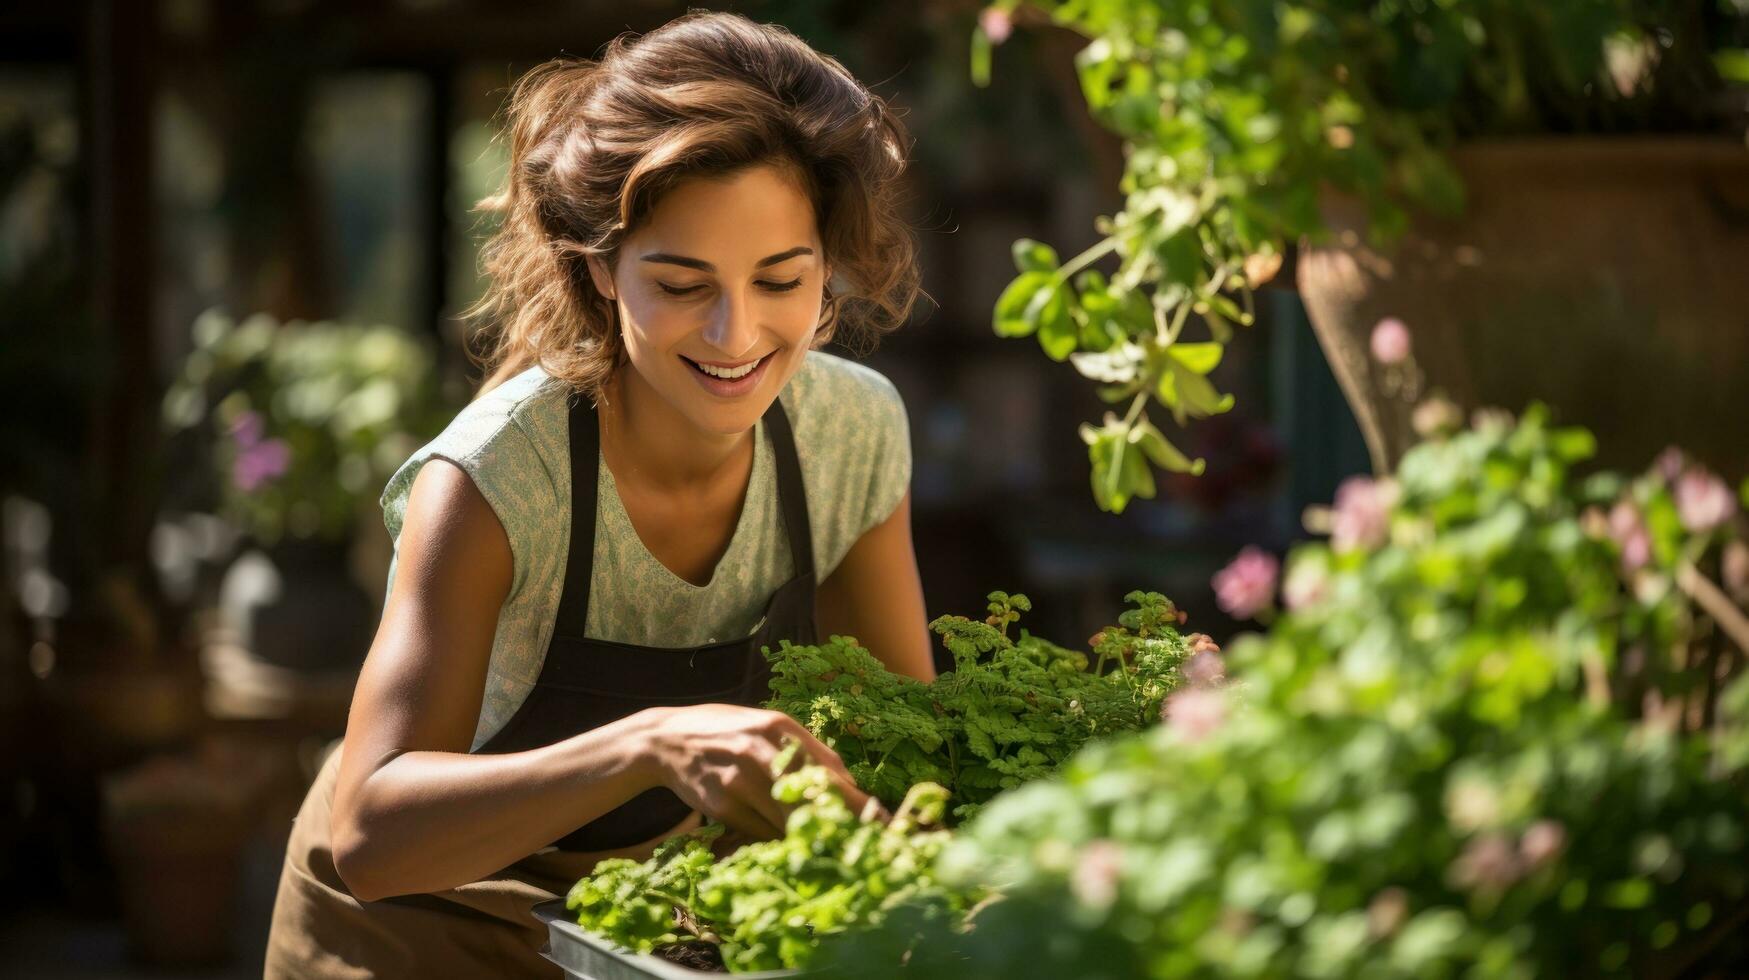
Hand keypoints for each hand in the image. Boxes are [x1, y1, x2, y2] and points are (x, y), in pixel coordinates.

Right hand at [639, 704, 869, 841]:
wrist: (669, 740)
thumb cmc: (729, 732)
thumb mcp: (768, 726)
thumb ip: (807, 751)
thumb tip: (848, 783)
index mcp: (779, 728)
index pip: (829, 770)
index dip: (857, 801)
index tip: (882, 821)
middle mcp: (761, 751)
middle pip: (813, 797)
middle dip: (842, 823)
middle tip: (866, 843)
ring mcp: (740, 780)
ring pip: (787, 820)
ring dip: (807, 834)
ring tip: (825, 845)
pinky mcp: (722, 804)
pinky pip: (761, 831)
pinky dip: (774, 836)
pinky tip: (777, 835)